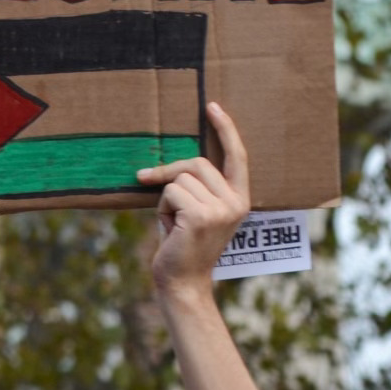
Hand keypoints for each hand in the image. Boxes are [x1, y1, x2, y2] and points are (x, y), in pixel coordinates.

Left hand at [139, 101, 251, 297]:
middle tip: (150, 183)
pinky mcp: (201, 216)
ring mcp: (221, 209)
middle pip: (196, 162)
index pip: (237, 156)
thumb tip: (173, 161)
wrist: (183, 283)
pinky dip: (161, 209)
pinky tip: (170, 229)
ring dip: (166, 199)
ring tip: (173, 223)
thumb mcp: (196, 210)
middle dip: (170, 172)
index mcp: (240, 199)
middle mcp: (236, 202)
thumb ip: (196, 186)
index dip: (225, 129)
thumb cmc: (183, 245)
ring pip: (179, 179)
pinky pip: (170, 192)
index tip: (212, 106)